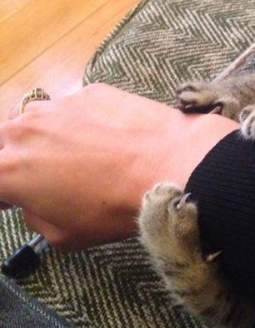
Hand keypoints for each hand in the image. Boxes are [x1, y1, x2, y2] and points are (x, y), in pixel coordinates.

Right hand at [0, 83, 237, 249]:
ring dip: (48, 134)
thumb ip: (34, 215)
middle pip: (6, 140)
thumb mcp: (62, 235)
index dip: (5, 191)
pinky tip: (109, 137)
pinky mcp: (88, 91)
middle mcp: (22, 130)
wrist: (166, 165)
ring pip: (37, 118)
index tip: (15, 198)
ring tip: (81, 153)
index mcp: (7, 170)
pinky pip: (74, 107)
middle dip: (18, 156)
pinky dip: (83, 121)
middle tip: (46, 173)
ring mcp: (56, 104)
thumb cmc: (112, 207)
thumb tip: (35, 201)